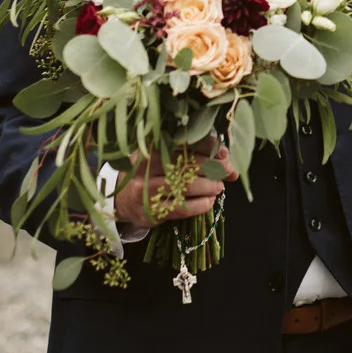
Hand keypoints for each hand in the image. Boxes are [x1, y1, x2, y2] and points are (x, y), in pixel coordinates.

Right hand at [111, 138, 236, 230]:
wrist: (122, 199)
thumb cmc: (151, 173)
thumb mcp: (166, 158)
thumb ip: (195, 155)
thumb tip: (228, 161)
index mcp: (151, 146)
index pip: (184, 141)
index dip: (208, 146)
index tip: (224, 153)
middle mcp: (146, 166)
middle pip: (187, 164)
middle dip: (213, 167)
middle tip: (227, 171)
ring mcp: (145, 190)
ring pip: (184, 186)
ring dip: (208, 187)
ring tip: (218, 187)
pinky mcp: (149, 211)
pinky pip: (180, 208)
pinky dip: (199, 205)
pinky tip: (209, 202)